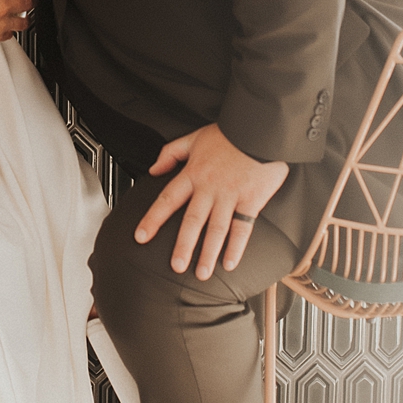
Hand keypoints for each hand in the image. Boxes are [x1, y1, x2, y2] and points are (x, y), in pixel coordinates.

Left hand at [135, 124, 287, 280]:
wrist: (261, 129)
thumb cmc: (230, 133)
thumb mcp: (194, 138)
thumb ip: (171, 153)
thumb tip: (154, 168)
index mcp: (193, 173)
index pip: (168, 199)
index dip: (153, 219)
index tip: (141, 236)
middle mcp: (210, 188)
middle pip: (193, 221)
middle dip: (183, 246)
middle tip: (176, 266)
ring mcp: (231, 196)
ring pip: (216, 229)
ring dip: (208, 253)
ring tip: (202, 273)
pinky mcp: (251, 200)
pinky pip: (243, 228)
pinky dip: (237, 247)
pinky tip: (230, 262)